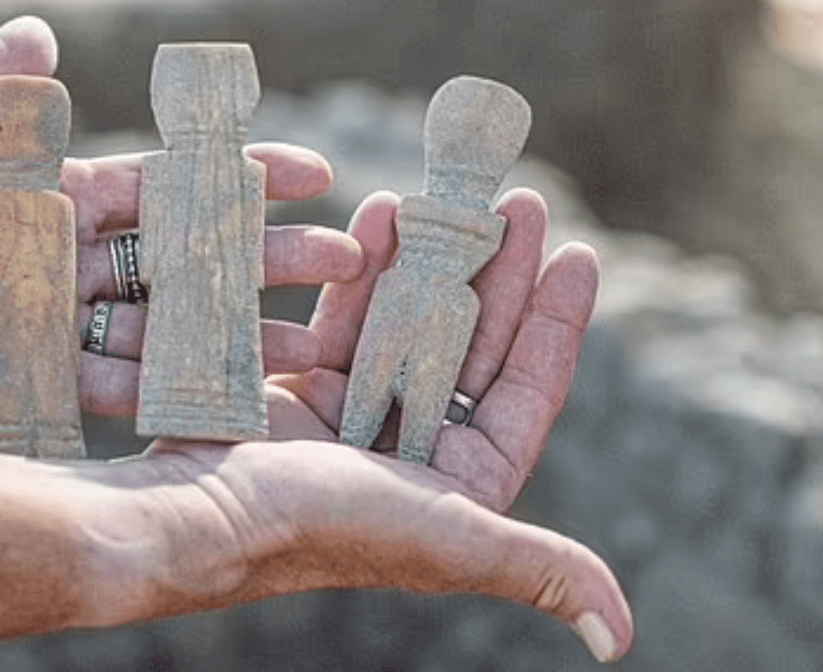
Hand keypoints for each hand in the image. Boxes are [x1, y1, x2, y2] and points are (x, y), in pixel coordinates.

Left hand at [0, 17, 361, 412]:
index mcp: (53, 186)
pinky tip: (226, 406)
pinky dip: (159, 395)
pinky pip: (96, 387)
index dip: (239, 178)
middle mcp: (64, 254)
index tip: (315, 173)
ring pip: (160, 327)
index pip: (168, 182)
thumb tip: (46, 28)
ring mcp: (43, 316)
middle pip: (186, 258)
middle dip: (266, 258)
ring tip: (318, 347)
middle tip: (349, 262)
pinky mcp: (10, 369)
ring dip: (237, 335)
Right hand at [95, 189, 631, 661]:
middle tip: (518, 203)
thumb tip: (621, 641)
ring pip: (412, 318)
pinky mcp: (304, 387)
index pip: (525, 390)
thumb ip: (539, 569)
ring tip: (452, 195)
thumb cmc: (326, 529)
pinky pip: (349, 314)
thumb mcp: (447, 540)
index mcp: (460, 486)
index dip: (557, 323)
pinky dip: (367, 267)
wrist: (200, 516)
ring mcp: (359, 414)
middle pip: (473, 343)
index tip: (579, 253)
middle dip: (499, 272)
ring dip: (434, 257)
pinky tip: (384, 214)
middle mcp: (415, 450)